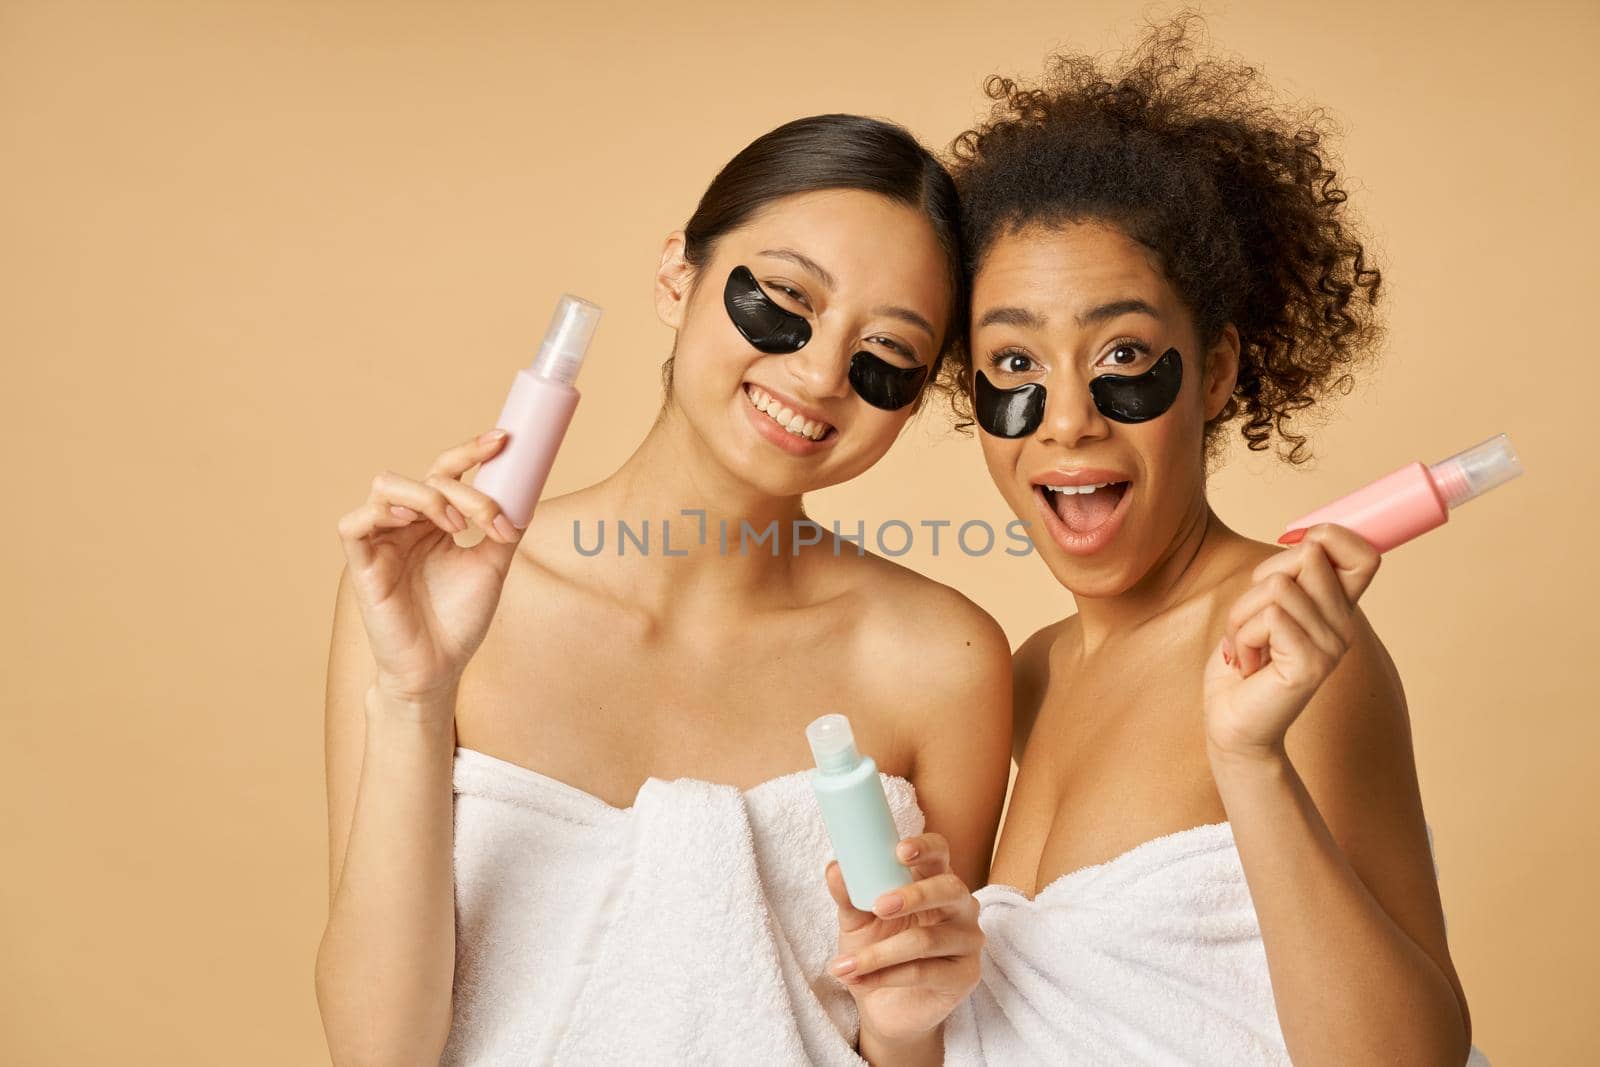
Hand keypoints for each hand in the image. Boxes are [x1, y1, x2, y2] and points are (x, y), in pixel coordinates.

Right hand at [336, 428, 524, 707]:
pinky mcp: (361, 564)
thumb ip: (503, 528)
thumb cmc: (460, 618)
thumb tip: (527, 492)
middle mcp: (407, 524)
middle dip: (463, 489)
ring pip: (388, 485)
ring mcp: (381, 540)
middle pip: (428, 476)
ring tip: (456, 527)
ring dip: (428, 496)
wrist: (440, 666)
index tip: (503, 440)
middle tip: (489, 520)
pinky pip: (353, 523)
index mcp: (435, 520)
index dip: (471, 451)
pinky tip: (412, 525)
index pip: (447, 471)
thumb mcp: (492, 566)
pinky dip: (382, 513)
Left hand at [824, 833, 983, 1045]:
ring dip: (880, 953)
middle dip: (913, 895)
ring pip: (928, 939)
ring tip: (845, 965)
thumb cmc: (876, 948)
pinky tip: (858, 981)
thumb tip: (835, 868)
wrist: (884, 1005)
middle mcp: (959, 906)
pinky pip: (924, 972)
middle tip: (878, 906)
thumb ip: (849, 895)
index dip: (925, 847)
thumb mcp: (857, 921)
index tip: (900, 850)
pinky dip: (885, 977)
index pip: (940, 853)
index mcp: (934, 881)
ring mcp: (967, 941)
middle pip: (949, 889)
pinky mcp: (965, 976)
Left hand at [1204, 523, 1380, 762]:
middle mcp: (1343, 625)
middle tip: (1251, 625)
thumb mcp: (1263, 607)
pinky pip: (1269, 618)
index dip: (1328, 536)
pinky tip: (1250, 665)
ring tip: (1248, 649)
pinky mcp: (1311, 665)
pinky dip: (1243, 637)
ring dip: (1242, 616)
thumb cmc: (1244, 663)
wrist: (1232, 724)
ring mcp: (1332, 646)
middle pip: (1306, 557)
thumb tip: (1301, 538)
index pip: (1363, 554)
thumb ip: (1286, 576)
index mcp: (1337, 608)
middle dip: (1257, 584)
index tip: (1289, 550)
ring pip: (1276, 587)